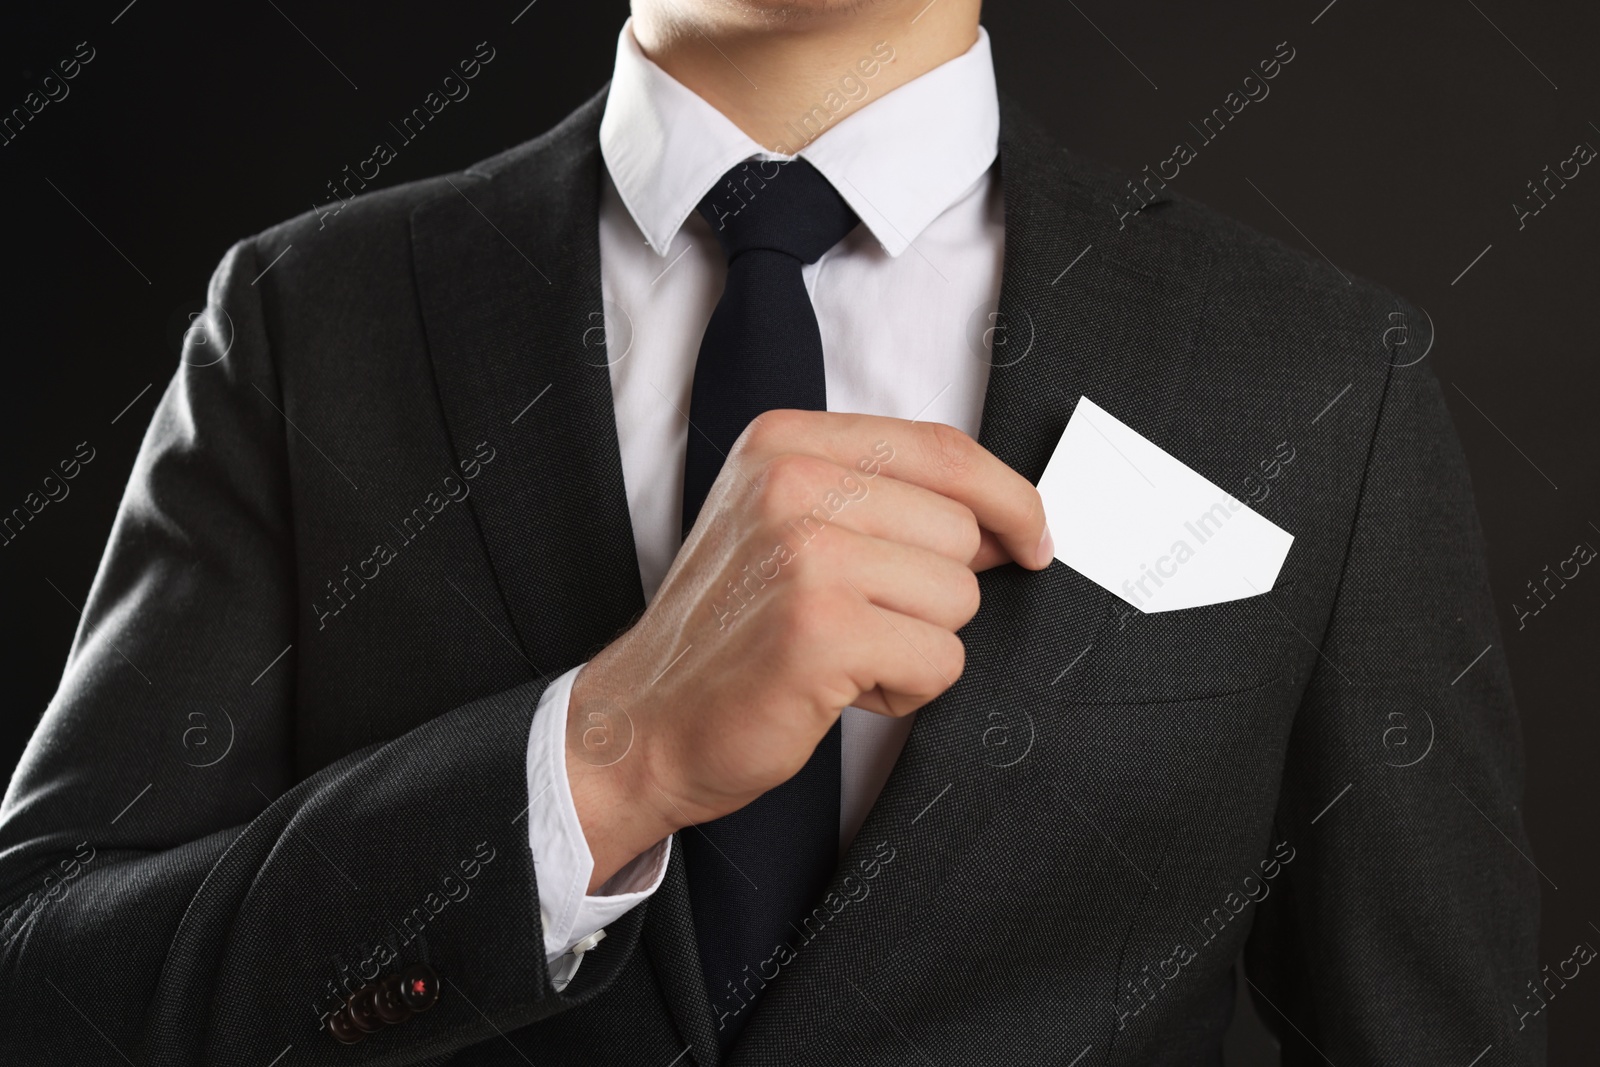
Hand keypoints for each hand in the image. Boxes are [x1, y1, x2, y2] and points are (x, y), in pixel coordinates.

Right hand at [565, 411, 1051, 889]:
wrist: (642, 722)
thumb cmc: (727, 633)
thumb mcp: (785, 525)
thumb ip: (879, 499)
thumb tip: (1006, 523)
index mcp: (785, 443)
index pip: (942, 448)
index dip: (1008, 497)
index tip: (1034, 537)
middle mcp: (791, 482)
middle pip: (960, 530)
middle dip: (933, 594)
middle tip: (859, 621)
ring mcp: (805, 552)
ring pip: (957, 597)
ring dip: (916, 643)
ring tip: (841, 653)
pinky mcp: (822, 628)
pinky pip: (940, 658)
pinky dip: (904, 689)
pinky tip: (839, 688)